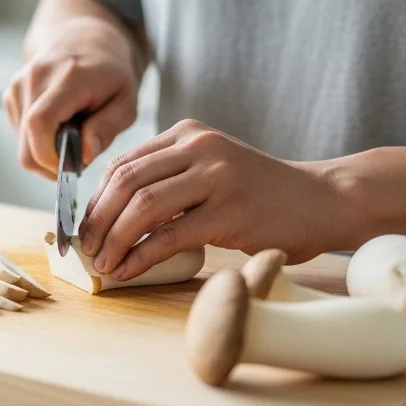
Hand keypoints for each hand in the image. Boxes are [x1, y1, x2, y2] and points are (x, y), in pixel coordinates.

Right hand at [3, 18, 140, 178]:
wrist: (84, 38)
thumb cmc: (110, 73)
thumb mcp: (126, 102)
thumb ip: (106, 128)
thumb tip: (83, 155)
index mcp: (68, 78)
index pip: (40, 124)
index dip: (50, 157)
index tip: (73, 167)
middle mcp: (36, 78)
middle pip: (26, 144)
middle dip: (51, 163)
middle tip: (78, 155)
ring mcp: (19, 84)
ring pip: (21, 143)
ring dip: (46, 150)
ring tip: (71, 133)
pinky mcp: (11, 92)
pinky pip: (19, 133)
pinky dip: (37, 138)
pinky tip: (58, 123)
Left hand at [78, 119, 343, 279]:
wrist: (322, 200)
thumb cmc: (262, 193)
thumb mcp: (213, 168)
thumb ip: (171, 177)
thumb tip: (112, 214)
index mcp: (189, 134)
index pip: (124, 163)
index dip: (95, 198)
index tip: (83, 227)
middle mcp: (200, 148)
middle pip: (126, 181)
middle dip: (97, 219)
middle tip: (85, 249)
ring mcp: (217, 178)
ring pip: (142, 206)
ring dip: (114, 239)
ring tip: (104, 263)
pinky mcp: (230, 212)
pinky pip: (170, 237)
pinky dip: (141, 257)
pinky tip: (129, 271)